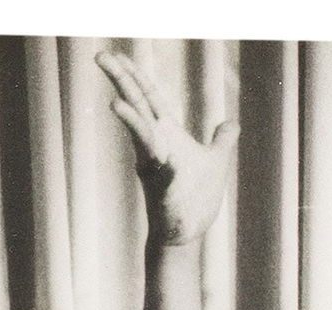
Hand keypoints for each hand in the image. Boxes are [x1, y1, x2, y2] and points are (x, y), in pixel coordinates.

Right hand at [97, 49, 236, 244]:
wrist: (187, 234)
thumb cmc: (196, 202)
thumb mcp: (216, 163)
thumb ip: (221, 141)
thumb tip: (232, 124)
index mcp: (168, 134)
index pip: (150, 97)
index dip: (137, 75)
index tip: (119, 54)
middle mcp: (156, 143)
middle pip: (138, 104)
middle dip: (121, 79)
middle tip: (100, 55)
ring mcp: (155, 162)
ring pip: (140, 129)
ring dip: (128, 111)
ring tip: (113, 94)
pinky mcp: (160, 184)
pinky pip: (156, 163)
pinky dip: (148, 145)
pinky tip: (142, 134)